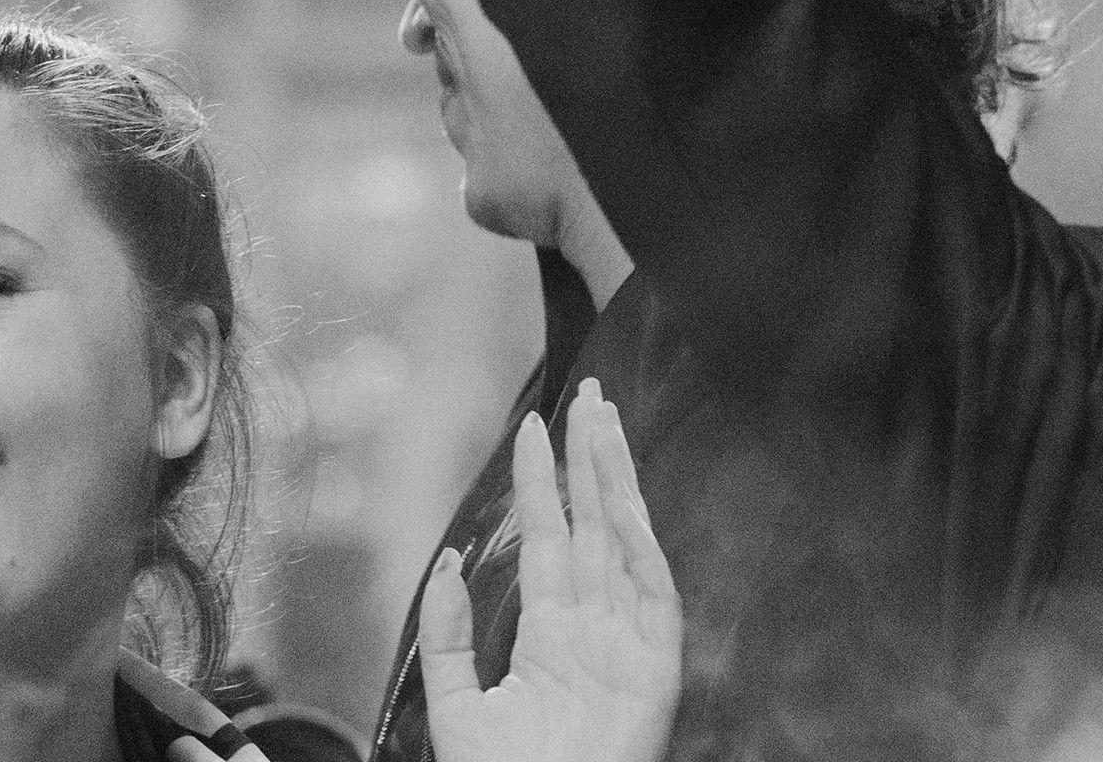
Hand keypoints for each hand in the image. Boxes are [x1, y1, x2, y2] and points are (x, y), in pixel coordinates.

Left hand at [417, 383, 681, 761]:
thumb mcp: (456, 706)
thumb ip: (449, 636)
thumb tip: (445, 562)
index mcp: (551, 634)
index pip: (548, 537)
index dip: (543, 482)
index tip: (536, 426)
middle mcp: (593, 624)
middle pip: (592, 524)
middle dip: (589, 460)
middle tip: (588, 397)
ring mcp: (627, 638)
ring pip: (622, 541)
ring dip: (614, 481)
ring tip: (604, 422)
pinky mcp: (657, 661)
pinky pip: (652, 589)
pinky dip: (641, 545)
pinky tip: (625, 501)